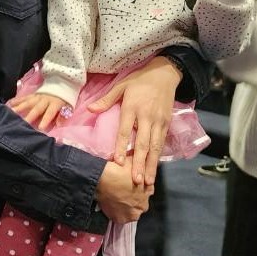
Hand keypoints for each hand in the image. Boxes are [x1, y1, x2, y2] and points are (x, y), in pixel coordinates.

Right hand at [8, 92, 68, 131]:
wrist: (61, 83)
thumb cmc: (64, 100)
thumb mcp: (68, 107)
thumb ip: (63, 116)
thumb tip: (59, 125)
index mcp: (54, 103)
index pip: (49, 112)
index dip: (45, 120)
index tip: (40, 128)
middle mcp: (44, 100)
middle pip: (36, 109)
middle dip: (30, 116)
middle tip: (23, 123)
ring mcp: (37, 97)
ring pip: (27, 103)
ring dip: (19, 108)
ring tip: (11, 113)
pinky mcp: (32, 95)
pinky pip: (23, 98)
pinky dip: (16, 101)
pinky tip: (9, 105)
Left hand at [87, 56, 181, 185]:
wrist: (165, 74)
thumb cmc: (139, 80)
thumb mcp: (121, 85)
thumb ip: (106, 99)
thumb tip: (89, 109)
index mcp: (132, 107)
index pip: (126, 130)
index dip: (122, 147)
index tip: (118, 162)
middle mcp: (146, 117)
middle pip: (143, 143)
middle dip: (140, 163)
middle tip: (137, 180)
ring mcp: (158, 121)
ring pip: (155, 147)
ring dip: (151, 165)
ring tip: (148, 181)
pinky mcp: (167, 123)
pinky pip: (162, 143)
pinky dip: (158, 157)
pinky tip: (155, 168)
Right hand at [95, 157, 153, 223]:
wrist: (102, 178)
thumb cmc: (118, 168)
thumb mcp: (133, 161)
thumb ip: (141, 164)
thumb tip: (143, 160)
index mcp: (149, 190)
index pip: (146, 190)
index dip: (138, 186)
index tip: (129, 183)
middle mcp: (144, 205)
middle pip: (139, 202)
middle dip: (133, 198)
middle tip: (122, 191)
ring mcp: (133, 214)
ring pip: (130, 211)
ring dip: (126, 206)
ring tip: (116, 198)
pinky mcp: (121, 220)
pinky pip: (120, 217)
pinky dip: (117, 212)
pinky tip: (112, 204)